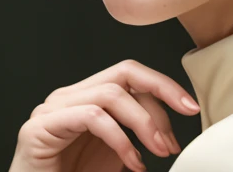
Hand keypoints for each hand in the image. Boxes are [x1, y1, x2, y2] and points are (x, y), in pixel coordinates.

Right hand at [9, 59, 200, 171]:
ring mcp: (53, 109)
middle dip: (162, 90)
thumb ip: (140, 133)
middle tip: (186, 116)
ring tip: (159, 152)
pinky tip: (133, 161)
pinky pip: (92, 117)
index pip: (132, 75)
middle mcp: (70, 96)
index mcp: (88, 96)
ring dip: (144, 122)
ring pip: (111, 94)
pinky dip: (120, 138)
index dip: (165, 86)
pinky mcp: (41, 127)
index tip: (191, 107)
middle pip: (124, 73)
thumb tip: (173, 132)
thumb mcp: (120, 152)